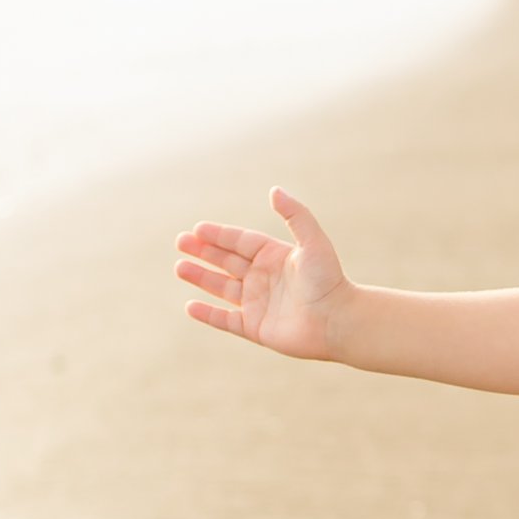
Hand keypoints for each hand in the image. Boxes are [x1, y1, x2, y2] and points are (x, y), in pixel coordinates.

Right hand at [177, 190, 355, 357]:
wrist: (338, 321)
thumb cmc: (328, 280)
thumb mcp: (313, 242)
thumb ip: (296, 215)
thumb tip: (274, 190)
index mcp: (275, 256)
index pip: (241, 242)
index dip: (219, 235)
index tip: (197, 229)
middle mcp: (265, 278)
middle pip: (227, 261)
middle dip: (204, 251)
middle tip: (180, 242)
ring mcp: (259, 304)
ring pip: (222, 287)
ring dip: (201, 277)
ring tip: (179, 267)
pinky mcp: (256, 328)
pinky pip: (226, 320)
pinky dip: (208, 314)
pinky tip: (190, 305)